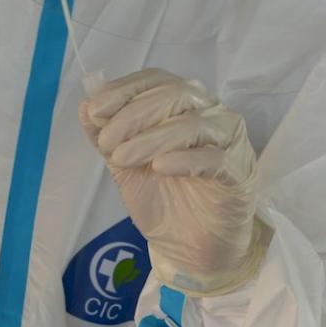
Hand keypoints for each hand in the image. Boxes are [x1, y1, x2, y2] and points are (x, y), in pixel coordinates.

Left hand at [79, 69, 267, 295]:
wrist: (190, 247)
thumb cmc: (161, 197)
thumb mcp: (123, 165)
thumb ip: (106, 135)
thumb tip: (85, 106)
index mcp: (182, 102)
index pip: (155, 79)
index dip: (124, 90)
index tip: (96, 110)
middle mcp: (210, 111)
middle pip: (174, 95)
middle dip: (133, 115)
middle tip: (107, 142)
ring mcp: (229, 140)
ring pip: (192, 124)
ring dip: (151, 139)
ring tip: (121, 159)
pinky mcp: (240, 171)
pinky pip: (214, 157)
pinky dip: (183, 159)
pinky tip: (160, 168)